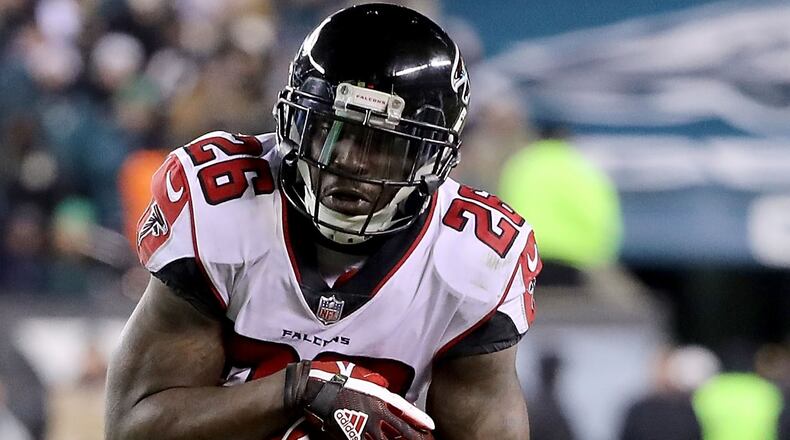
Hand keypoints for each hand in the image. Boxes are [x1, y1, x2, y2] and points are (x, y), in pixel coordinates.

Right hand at [284, 360, 433, 439]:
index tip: (430, 428)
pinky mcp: (350, 436)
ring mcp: (362, 427)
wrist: (314, 389)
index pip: (405, 412)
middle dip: (414, 438)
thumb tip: (388, 390)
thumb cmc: (337, 378)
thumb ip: (379, 385)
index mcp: (379, 398)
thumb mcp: (364, 376)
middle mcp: (374, 414)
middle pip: (400, 431)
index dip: (419, 421)